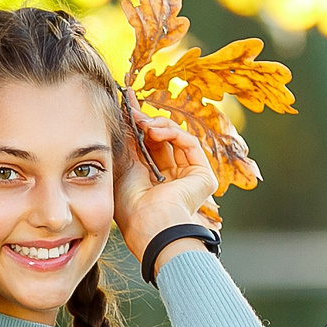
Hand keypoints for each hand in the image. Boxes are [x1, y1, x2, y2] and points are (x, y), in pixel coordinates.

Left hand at [116, 114, 221, 271]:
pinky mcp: (202, 176)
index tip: (126, 101)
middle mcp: (171, 177)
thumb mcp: (123, 166)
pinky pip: (189, 143)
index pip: (147, 144)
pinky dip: (172, 132)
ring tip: (142, 122)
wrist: (150, 224)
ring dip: (157, 125)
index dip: (137, 123)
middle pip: (161, 139)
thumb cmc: (131, 206)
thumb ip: (128, 142)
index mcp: (152, 179)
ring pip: (176, 139)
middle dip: (145, 119)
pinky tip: (154, 131)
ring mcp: (188, 176)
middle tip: (131, 107)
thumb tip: (126, 114)